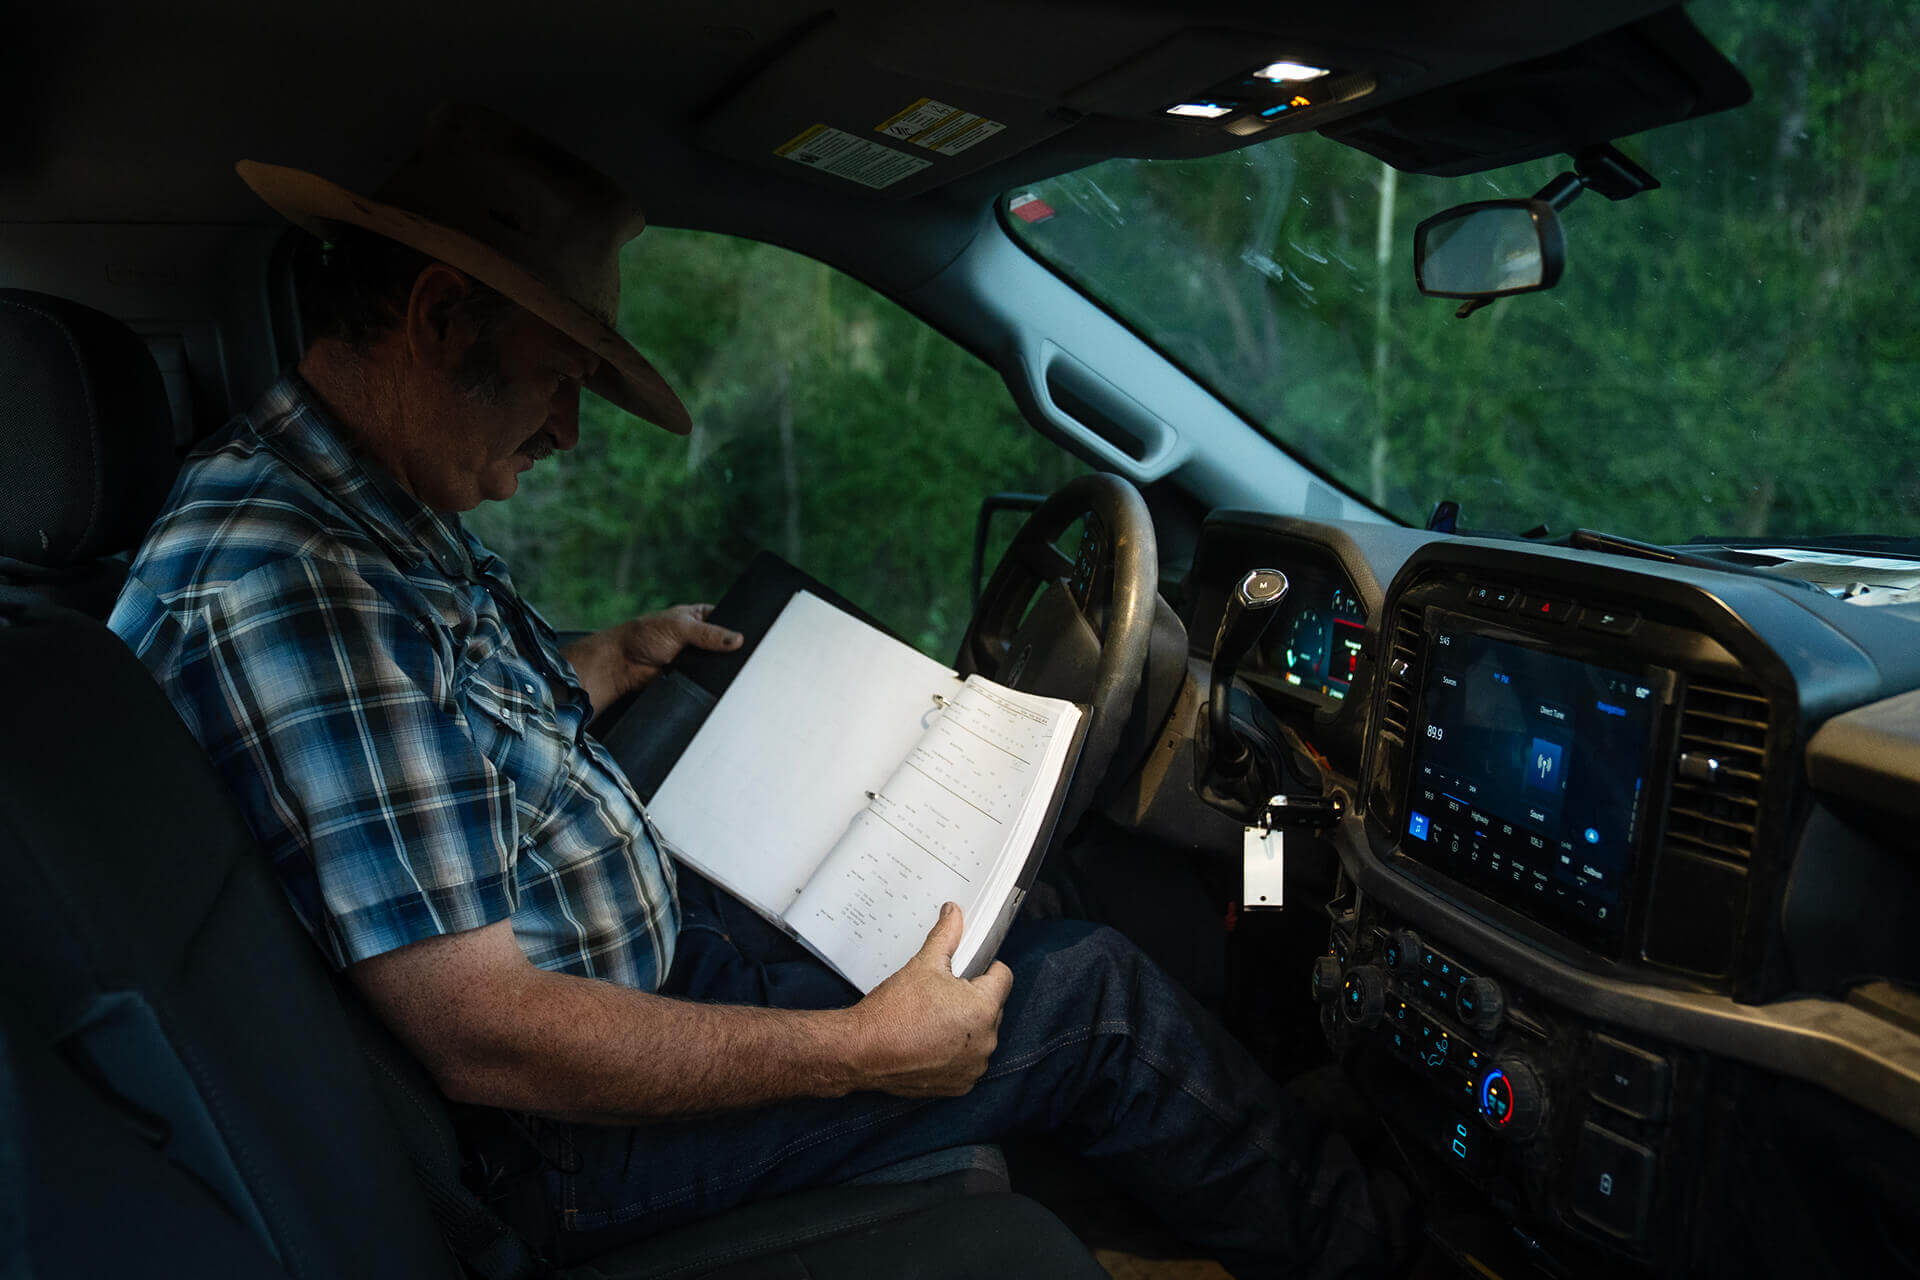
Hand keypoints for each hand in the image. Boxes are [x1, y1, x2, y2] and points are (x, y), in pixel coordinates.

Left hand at [563, 603, 742, 711]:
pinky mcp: (693, 677)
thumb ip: (709, 633)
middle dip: (730, 651)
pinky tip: (713, 680)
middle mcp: (703, 637)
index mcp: (702, 617)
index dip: (738, 628)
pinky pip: (707, 680)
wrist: (624, 664)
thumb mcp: (680, 627)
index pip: (729, 621)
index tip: (749, 637)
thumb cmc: (645, 635)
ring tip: (721, 668)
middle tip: (735, 655)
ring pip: (718, 665)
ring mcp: (699, 658)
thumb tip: (737, 639)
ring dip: (718, 668)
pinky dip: (709, 681)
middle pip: (727, 645)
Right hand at [846, 903, 1014, 1096]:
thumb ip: (946, 936)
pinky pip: (968, 1061)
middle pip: (993, 1007)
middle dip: (973, 998)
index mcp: (983, 1008)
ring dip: (966, 1026)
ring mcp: (974, 1067)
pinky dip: (955, 1052)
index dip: (987, 967)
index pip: (1003, 978)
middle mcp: (986, 1041)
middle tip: (943, 993)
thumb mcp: (922, 965)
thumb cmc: (893, 1011)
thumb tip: (954, 912)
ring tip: (934, 1018)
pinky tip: (931, 1041)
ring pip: (981, 1035)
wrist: (862, 1051)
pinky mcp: (960, 1085)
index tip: (971, 968)